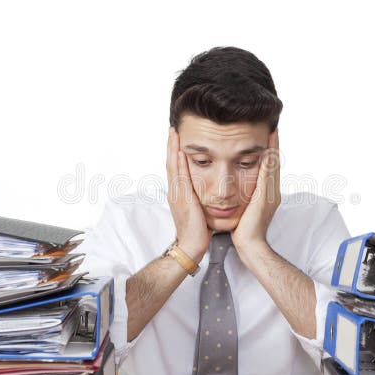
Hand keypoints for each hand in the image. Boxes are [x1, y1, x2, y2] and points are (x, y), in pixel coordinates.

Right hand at [166, 126, 210, 261]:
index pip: (175, 167)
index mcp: (178, 193)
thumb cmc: (197, 230)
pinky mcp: (182, 198)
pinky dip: (179, 162)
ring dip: (173, 148)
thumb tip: (204, 190)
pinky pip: (180, 176)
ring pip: (173, 166)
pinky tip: (181, 151)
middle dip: (171, 145)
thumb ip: (197, 197)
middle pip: (171, 162)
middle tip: (173, 128)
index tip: (177, 137)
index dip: (175, 151)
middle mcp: (174, 191)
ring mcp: (176, 194)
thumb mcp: (196, 209)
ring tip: (174, 133)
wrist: (191, 245)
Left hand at [231, 128, 279, 253]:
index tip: (268, 136)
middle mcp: (273, 192)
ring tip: (272, 131)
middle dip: (274, 145)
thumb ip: (246, 197)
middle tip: (274, 128)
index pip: (270, 168)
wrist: (251, 246)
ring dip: (273, 148)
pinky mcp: (265, 198)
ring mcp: (271, 195)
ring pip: (273, 166)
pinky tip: (266, 150)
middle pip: (275, 164)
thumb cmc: (245, 231)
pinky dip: (268, 161)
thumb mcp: (246, 209)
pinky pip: (267, 175)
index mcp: (268, 194)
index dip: (270, 152)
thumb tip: (239, 188)